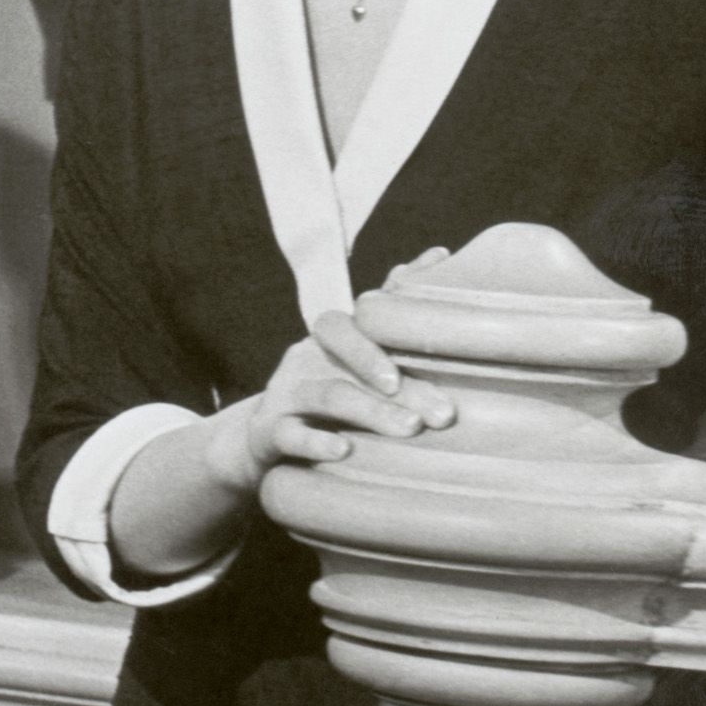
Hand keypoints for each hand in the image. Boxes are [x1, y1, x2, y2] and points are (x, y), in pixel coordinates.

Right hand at [204, 285, 456, 495]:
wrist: (264, 443)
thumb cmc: (330, 398)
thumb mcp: (358, 359)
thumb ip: (393, 318)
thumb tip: (441, 253)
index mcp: (333, 340)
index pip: (361, 317)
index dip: (394, 327)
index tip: (437, 348)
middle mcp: (308, 357)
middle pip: (343, 346)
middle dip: (394, 373)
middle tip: (441, 411)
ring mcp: (286, 393)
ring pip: (327, 394)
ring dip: (372, 411)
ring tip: (410, 429)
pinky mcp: (269, 431)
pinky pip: (290, 434)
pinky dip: (316, 443)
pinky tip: (343, 452)